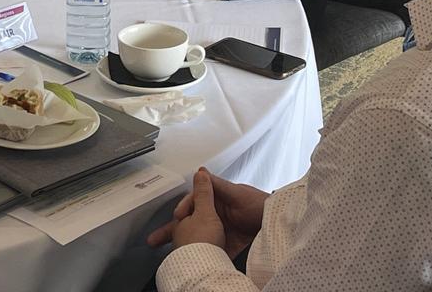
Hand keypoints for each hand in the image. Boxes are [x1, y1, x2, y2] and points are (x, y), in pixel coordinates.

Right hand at [147, 168, 267, 256]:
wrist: (276, 225)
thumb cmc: (259, 205)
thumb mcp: (237, 192)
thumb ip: (216, 185)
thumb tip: (199, 171)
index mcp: (214, 201)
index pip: (192, 205)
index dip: (184, 210)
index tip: (179, 216)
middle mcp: (213, 216)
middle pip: (188, 224)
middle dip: (170, 231)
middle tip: (154, 239)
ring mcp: (218, 233)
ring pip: (194, 238)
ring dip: (180, 246)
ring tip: (167, 255)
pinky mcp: (225, 248)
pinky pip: (208, 251)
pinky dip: (197, 256)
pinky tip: (188, 261)